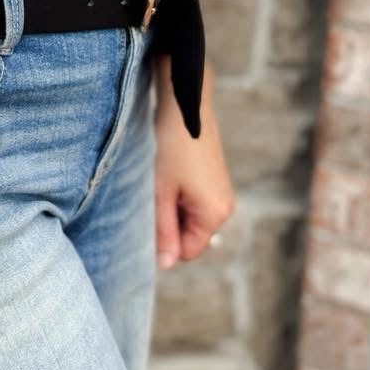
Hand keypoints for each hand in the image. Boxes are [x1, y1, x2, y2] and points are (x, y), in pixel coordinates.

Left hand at [152, 55, 234, 269]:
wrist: (184, 104)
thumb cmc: (170, 146)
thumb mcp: (160, 192)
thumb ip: (162, 231)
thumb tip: (165, 265)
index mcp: (215, 214)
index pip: (187, 251)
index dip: (163, 242)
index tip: (146, 218)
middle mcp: (224, 206)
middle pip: (188, 234)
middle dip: (166, 222)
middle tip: (150, 195)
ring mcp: (220, 191)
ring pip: (187, 215)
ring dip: (168, 205)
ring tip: (158, 180)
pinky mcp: (212, 177)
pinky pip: (191, 199)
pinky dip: (175, 192)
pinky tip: (164, 171)